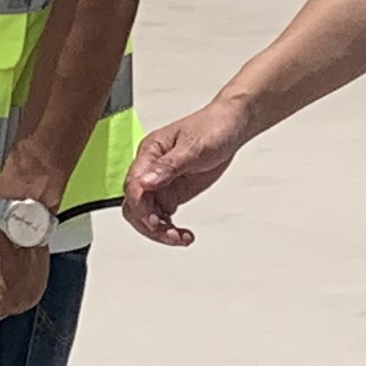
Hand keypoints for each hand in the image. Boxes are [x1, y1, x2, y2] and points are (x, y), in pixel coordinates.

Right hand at [123, 95, 255, 245]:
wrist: (232, 126)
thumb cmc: (213, 127)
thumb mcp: (194, 147)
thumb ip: (169, 166)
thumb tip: (146, 182)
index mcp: (149, 152)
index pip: (133, 184)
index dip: (140, 206)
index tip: (154, 221)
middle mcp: (150, 169)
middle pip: (135, 205)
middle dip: (149, 224)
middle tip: (170, 235)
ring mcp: (161, 182)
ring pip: (146, 215)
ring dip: (159, 230)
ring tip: (180, 238)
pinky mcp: (172, 192)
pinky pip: (162, 216)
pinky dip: (169, 228)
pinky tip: (182, 235)